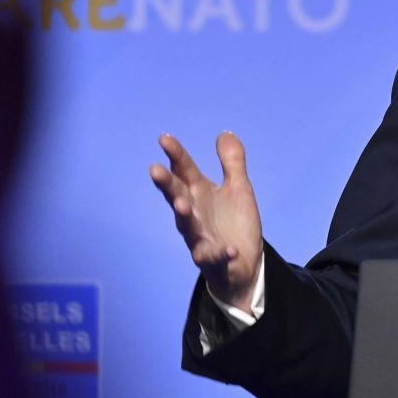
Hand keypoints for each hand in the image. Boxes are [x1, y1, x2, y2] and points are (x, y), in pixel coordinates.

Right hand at [150, 132, 262, 313]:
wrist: (243, 264)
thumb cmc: (234, 223)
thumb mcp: (239, 188)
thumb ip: (232, 162)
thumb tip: (224, 133)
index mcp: (199, 194)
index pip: (184, 171)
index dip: (175, 155)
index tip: (164, 138)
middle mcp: (194, 214)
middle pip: (177, 196)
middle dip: (167, 184)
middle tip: (155, 170)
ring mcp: (200, 238)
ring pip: (187, 227)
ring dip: (184, 216)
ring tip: (181, 205)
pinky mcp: (213, 261)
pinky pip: (215, 257)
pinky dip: (220, 253)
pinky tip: (229, 249)